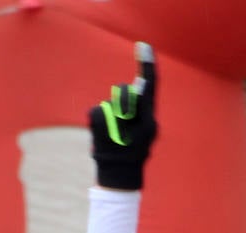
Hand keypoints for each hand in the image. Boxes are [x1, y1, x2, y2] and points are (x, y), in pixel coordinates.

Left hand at [88, 42, 157, 189]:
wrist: (119, 173)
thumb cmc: (136, 150)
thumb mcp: (147, 130)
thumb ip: (142, 108)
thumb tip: (134, 88)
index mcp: (149, 120)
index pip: (149, 86)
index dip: (147, 65)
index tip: (143, 46)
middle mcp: (132, 118)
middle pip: (125, 91)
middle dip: (124, 100)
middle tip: (124, 121)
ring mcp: (112, 119)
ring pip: (111, 102)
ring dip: (112, 113)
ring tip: (115, 133)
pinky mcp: (95, 119)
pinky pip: (99, 110)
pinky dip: (100, 120)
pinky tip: (104, 136)